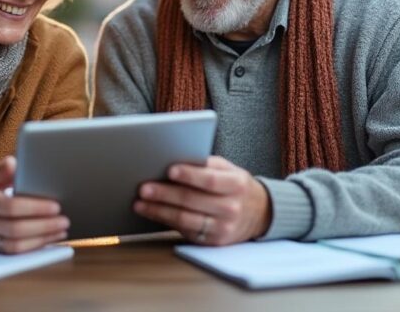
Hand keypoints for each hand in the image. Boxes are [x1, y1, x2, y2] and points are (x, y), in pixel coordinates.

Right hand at [0, 157, 68, 252]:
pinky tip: (48, 239)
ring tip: (62, 230)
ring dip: (41, 239)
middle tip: (65, 219)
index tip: (56, 204)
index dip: (35, 207)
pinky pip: (10, 251)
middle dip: (44, 225)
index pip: (10, 206)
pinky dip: (32, 247)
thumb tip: (15, 162)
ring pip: (13, 244)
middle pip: (15, 228)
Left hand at [134, 156, 271, 245]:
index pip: (210, 180)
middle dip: (165, 194)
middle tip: (143, 188)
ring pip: (185, 219)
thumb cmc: (235, 186)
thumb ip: (206, 164)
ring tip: (140, 203)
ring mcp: (223, 228)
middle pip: (193, 200)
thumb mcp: (229, 170)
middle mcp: (231, 208)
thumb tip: (174, 158)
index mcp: (236, 184)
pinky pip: (186, 231)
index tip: (169, 169)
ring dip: (159, 211)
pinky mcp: (213, 242)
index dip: (189, 175)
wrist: (260, 213)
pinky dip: (166, 222)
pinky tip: (152, 214)